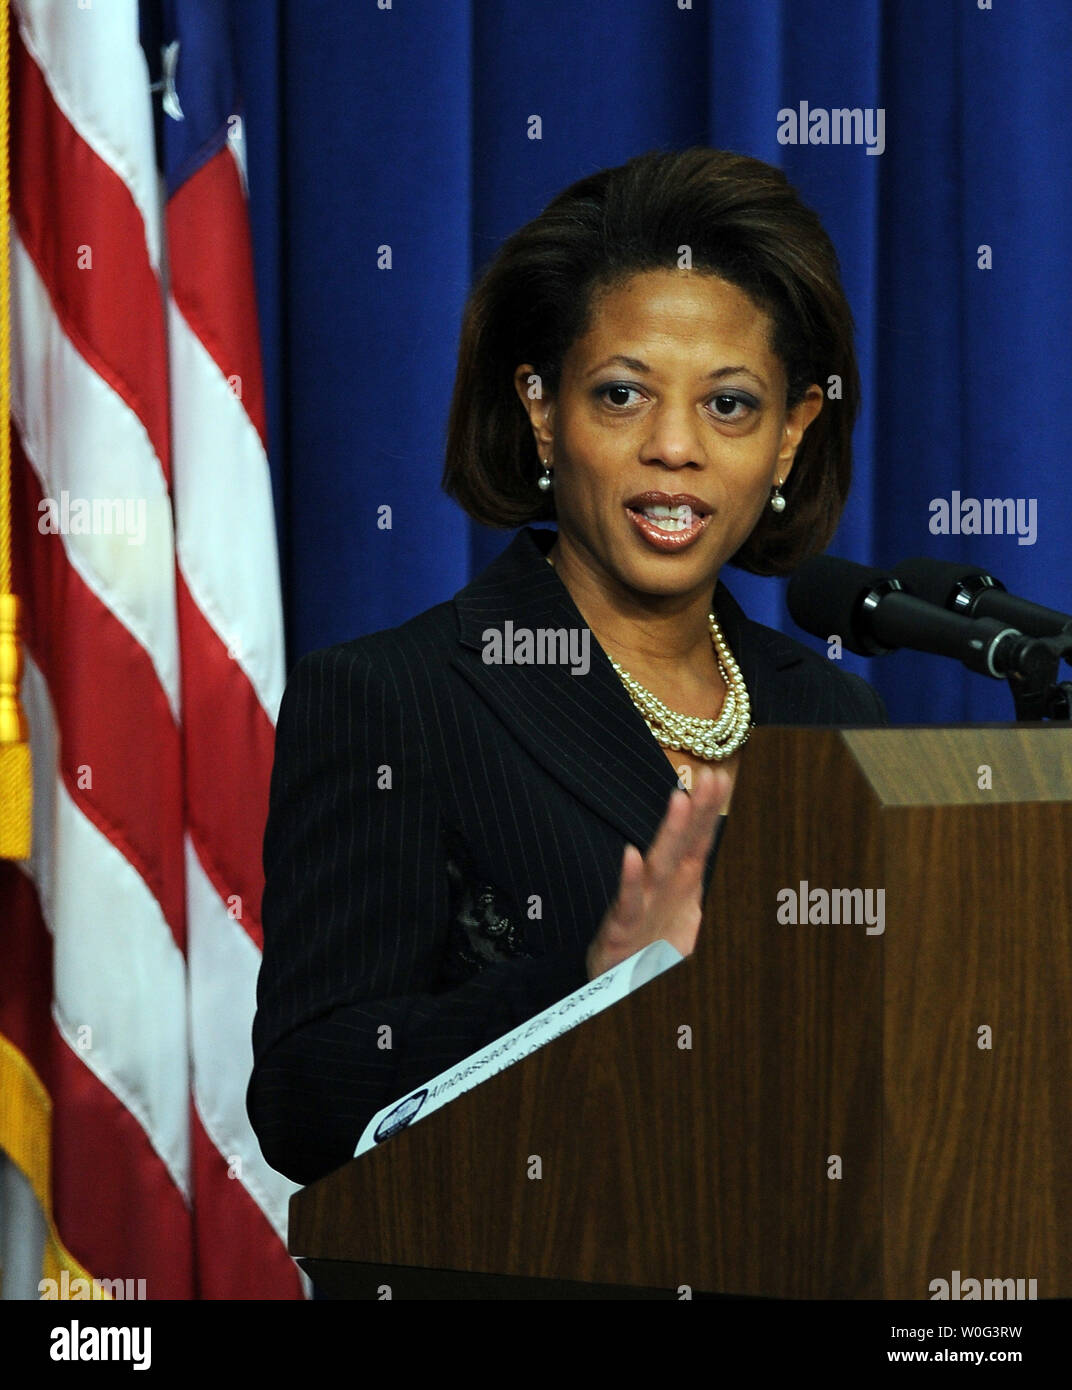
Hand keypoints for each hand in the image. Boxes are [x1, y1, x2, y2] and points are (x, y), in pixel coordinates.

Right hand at [585, 765, 731, 979]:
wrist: (618, 989)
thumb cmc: (653, 950)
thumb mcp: (690, 919)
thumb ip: (704, 890)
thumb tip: (735, 870)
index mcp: (682, 885)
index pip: (699, 841)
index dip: (710, 811)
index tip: (721, 777)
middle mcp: (662, 888)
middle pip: (682, 843)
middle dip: (696, 810)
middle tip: (708, 776)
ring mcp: (640, 906)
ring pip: (657, 865)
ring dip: (669, 833)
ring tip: (679, 801)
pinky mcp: (620, 930)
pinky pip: (626, 903)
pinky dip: (629, 881)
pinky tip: (632, 857)